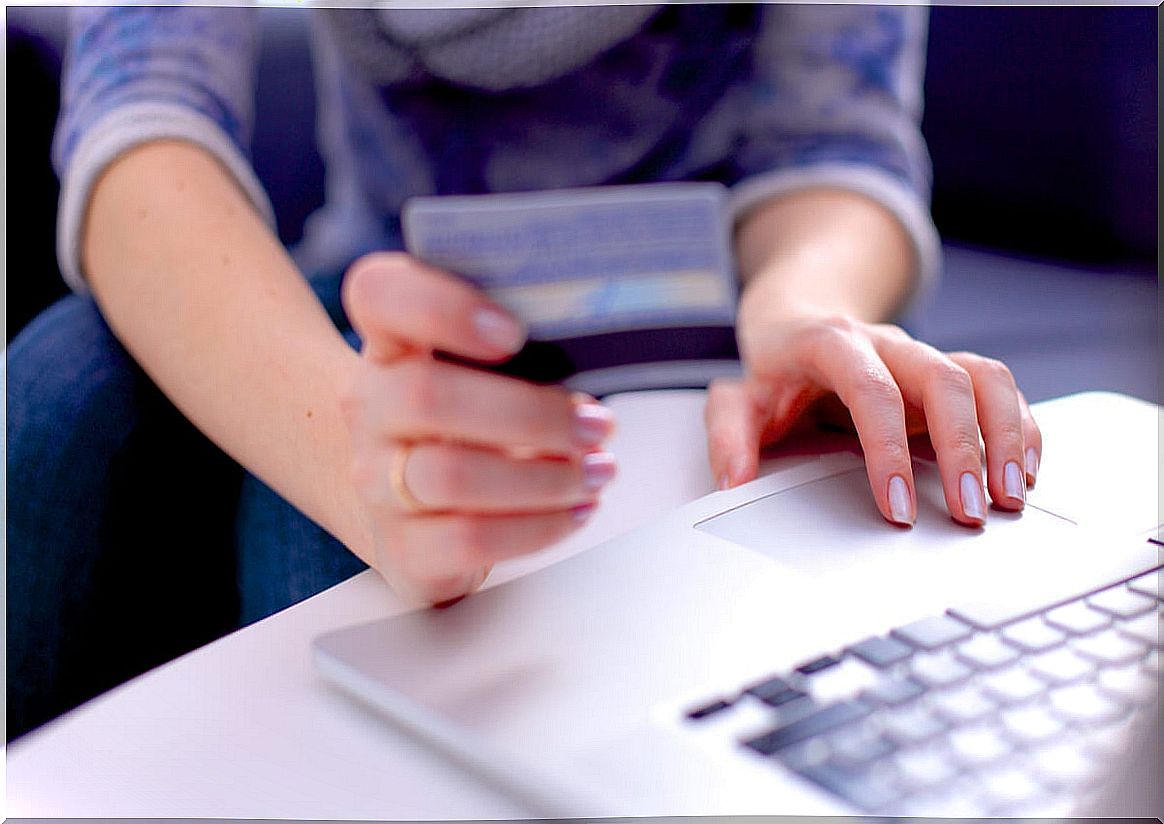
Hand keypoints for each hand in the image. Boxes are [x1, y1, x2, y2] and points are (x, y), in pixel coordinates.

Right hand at [340, 253, 615, 604]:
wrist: (422, 511)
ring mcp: (377, 481)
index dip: (440, 305)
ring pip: (451, 476)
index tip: (514, 332)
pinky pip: (468, 538)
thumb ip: (523, 346)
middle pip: (425, 396)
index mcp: (392, 344)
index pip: (379, 295)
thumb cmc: (475, 424)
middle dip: (530, 413)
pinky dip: (537, 527)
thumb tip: (605, 346)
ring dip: (545, 476)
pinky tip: (575, 510)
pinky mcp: (403, 548)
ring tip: (597, 472)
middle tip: (596, 425)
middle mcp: (370, 407)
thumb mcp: (486, 373)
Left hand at [705, 312, 1040, 526]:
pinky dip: (1019, 427)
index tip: (897, 508)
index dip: (888, 448)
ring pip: (984, 376)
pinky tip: (1023, 471)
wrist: (800, 319)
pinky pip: (1000, 387)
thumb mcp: (738, 398)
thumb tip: (734, 481)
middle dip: (964, 448)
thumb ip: (729, 436)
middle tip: (970, 512)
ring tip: (1010, 496)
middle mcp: (887, 344)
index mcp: (832, 344)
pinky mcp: (948, 371)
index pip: (871, 390)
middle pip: (943, 378)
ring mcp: (923, 354)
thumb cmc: (774, 368)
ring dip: (1005, 436)